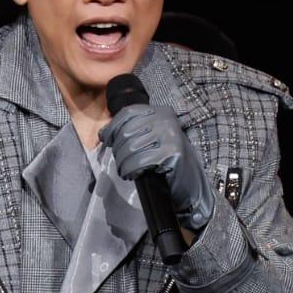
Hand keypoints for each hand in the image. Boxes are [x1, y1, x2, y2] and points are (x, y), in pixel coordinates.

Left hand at [99, 103, 215, 229]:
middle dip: (118, 151)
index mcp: (160, 112)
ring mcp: (170, 135)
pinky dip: (131, 169)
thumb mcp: (149, 138)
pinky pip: (139, 161)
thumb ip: (130, 131)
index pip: (128, 113)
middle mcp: (166, 119)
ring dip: (123, 163)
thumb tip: (103, 134)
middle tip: (121, 164)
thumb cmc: (165, 159)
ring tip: (126, 171)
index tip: (106, 141)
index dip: (112, 128)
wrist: (190, 180)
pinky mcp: (171, 152)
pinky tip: (134, 174)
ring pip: (130, 147)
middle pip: (126, 132)